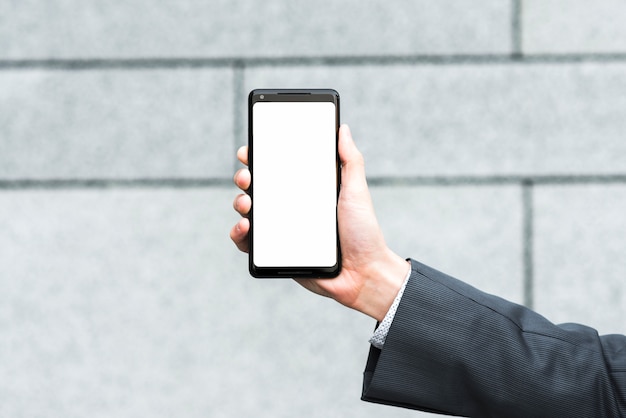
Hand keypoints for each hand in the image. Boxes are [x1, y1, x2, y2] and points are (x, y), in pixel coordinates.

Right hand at [230, 124, 409, 320]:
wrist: (364, 274)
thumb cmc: (364, 233)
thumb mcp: (356, 191)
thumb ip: (350, 160)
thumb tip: (344, 128)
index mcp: (307, 191)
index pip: (278, 169)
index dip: (260, 158)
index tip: (249, 151)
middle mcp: (291, 208)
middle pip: (258, 187)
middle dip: (245, 177)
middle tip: (247, 177)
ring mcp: (282, 230)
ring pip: (249, 212)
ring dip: (240, 203)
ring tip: (247, 203)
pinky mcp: (276, 253)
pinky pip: (248, 243)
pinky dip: (239, 234)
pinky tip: (245, 226)